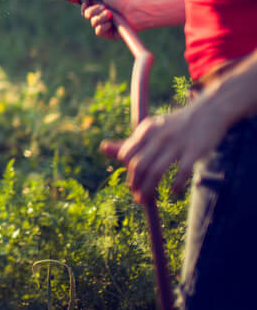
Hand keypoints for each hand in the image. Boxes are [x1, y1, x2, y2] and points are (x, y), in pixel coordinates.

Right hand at [75, 0, 137, 39]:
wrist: (135, 11)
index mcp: (101, 4)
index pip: (85, 7)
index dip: (84, 5)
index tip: (87, 2)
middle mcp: (102, 14)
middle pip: (86, 14)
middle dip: (93, 11)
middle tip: (105, 8)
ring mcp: (106, 24)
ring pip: (92, 23)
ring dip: (100, 18)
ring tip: (111, 15)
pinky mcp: (110, 33)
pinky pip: (98, 31)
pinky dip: (103, 26)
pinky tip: (111, 23)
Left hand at [100, 98, 228, 202]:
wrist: (208, 112)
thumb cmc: (175, 125)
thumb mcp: (151, 129)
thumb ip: (130, 141)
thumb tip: (103, 148)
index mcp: (146, 129)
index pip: (127, 154)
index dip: (127, 171)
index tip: (131, 183)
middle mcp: (159, 136)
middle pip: (139, 165)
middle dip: (135, 183)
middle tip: (136, 196)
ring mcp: (176, 143)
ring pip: (156, 171)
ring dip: (148, 189)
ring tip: (145, 199)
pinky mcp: (194, 150)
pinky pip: (182, 172)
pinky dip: (175, 185)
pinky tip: (172, 191)